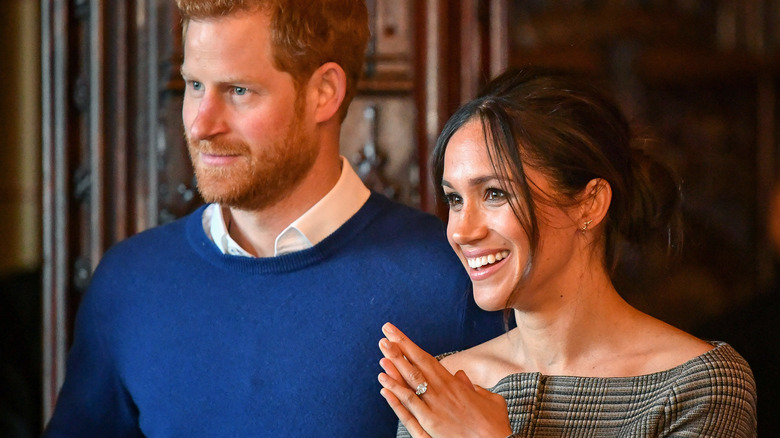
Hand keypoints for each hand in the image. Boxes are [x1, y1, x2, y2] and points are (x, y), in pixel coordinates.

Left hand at [377, 322, 511, 437]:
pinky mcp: (430, 423)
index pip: (426, 359)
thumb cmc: (495, 425)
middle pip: (416, 364)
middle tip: (385, 333)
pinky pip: (409, 405)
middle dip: (399, 347)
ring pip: (410, 381)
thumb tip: (461, 376)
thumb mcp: (489, 399)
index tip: (397, 334)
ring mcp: (435, 406)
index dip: (410, 346)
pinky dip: (395, 392)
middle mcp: (442, 390)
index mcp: (454, 383)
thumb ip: (473, 387)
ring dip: (394, 364)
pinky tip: (383, 382)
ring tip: (382, 349)